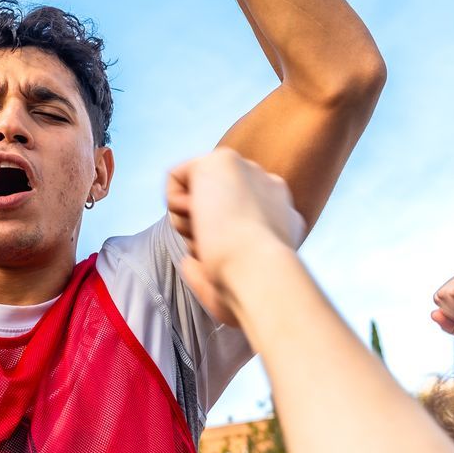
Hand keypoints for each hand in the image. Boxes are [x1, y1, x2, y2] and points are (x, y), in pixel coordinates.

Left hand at [166, 149, 306, 326]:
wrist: (259, 273)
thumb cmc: (250, 293)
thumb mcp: (242, 283)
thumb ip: (216, 268)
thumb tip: (189, 262)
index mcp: (280, 215)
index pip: (237, 216)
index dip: (220, 239)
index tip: (226, 261)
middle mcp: (267, 186)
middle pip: (213, 203)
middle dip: (204, 229)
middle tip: (217, 250)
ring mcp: (246, 169)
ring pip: (193, 193)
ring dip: (188, 221)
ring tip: (209, 238)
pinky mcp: (221, 159)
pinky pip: (174, 177)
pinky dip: (173, 204)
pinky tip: (197, 219)